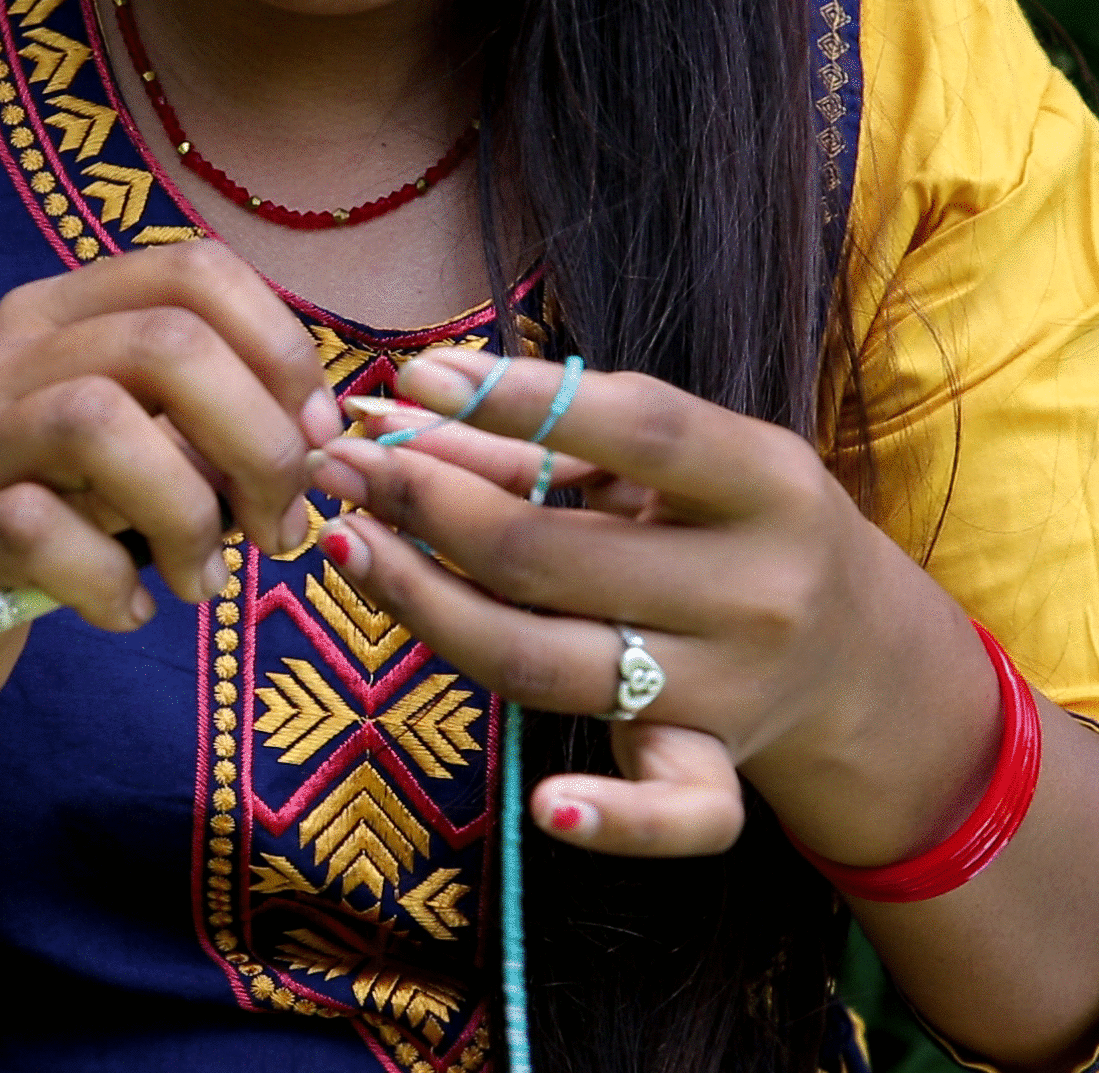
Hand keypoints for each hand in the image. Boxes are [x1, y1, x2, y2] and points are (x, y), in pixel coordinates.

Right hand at [0, 241, 341, 721]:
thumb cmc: (40, 519)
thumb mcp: (126, 450)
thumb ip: (202, 424)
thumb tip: (313, 442)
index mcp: (63, 315)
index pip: (195, 271)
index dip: (279, 351)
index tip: (313, 439)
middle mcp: (8, 359)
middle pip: (166, 342)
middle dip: (256, 441)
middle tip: (273, 525)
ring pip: (97, 421)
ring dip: (187, 512)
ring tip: (200, 578)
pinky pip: (35, 531)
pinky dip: (107, 582)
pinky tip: (127, 610)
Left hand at [310, 348, 995, 861]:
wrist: (859, 655)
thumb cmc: (728, 525)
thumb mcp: (669, 466)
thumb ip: (545, 439)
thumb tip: (397, 408)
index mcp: (766, 482)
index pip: (641, 429)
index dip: (519, 401)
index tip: (416, 377)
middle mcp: (758, 591)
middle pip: (552, 555)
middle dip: (424, 502)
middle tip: (339, 463)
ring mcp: (735, 690)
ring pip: (548, 662)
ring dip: (427, 605)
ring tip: (344, 543)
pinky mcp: (714, 769)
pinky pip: (674, 815)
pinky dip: (615, 821)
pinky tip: (550, 808)